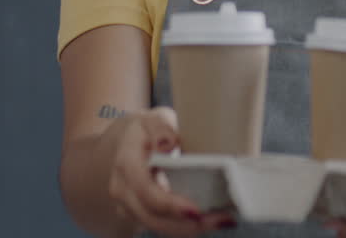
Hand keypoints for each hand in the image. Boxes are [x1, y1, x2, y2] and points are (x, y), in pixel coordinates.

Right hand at [106, 107, 235, 236]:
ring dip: (190, 229)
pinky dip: (186, 227)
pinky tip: (211, 220)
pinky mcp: (139, 215)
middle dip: (187, 224)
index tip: (196, 210)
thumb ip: (161, 129)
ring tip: (222, 220)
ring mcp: (128, 205)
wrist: (126, 141)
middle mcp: (122, 189)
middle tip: (223, 219)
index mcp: (126, 163)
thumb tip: (167, 145)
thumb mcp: (154, 119)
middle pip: (152, 217)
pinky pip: (162, 226)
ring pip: (158, 226)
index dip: (170, 204)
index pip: (145, 190)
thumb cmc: (145, 129)